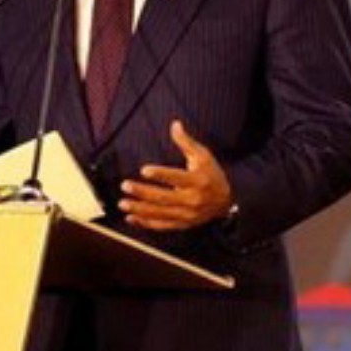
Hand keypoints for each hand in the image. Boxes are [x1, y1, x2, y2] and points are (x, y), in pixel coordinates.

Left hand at [118, 120, 233, 230]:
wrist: (227, 201)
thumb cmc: (212, 174)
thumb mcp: (203, 156)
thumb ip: (186, 142)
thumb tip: (175, 124)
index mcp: (198, 181)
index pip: (177, 178)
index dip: (160, 174)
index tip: (144, 170)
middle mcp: (192, 200)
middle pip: (164, 198)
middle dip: (142, 192)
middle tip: (125, 185)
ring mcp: (187, 215)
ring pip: (160, 214)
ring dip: (139, 209)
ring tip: (123, 203)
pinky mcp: (183, 224)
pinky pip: (162, 226)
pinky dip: (145, 224)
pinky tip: (130, 218)